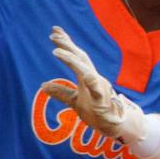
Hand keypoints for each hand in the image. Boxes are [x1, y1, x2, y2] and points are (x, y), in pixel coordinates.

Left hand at [40, 26, 147, 143]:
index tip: (54, 31)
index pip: (76, 57)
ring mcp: (99, 88)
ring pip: (86, 70)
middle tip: (54, 34)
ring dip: (72, 60)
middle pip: (80, 58)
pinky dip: (91, 82)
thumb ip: (61, 92)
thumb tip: (43, 85)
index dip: (66, 44)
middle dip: (68, 45)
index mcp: (87, 77)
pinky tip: (84, 75)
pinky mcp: (103, 101)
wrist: (116, 127)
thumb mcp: (74, 101)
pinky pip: (97, 90)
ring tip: (57, 52)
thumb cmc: (97, 112)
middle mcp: (94, 78)